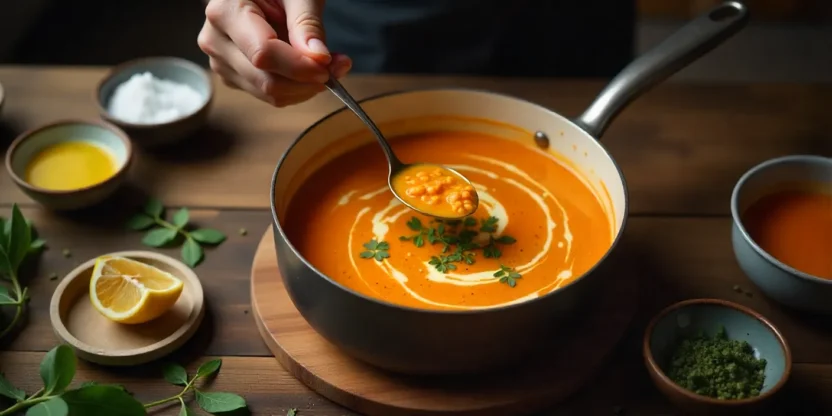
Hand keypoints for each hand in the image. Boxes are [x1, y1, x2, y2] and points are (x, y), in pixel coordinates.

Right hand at [197, 0, 351, 106]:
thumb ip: (307, 23)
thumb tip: (319, 58)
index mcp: (225, 11)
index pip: (263, 54)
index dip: (298, 66)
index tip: (327, 65)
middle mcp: (216, 41)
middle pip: (265, 80)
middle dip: (307, 81)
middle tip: (338, 67)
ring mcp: (222, 62)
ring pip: (269, 94)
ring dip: (305, 87)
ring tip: (329, 65)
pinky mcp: (234, 76)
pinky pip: (269, 96)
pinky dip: (296, 89)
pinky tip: (309, 70)